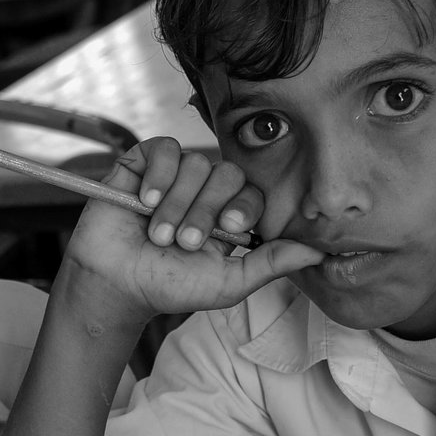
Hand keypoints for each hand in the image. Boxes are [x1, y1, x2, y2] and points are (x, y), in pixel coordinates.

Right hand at [59, 139, 321, 331]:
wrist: (116, 284)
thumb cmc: (169, 286)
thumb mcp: (228, 282)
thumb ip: (271, 263)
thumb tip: (319, 252)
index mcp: (227, 214)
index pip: (251, 191)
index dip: (244, 206)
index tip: (230, 230)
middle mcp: (203, 190)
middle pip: (226, 174)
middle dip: (206, 211)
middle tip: (184, 243)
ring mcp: (173, 174)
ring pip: (194, 165)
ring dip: (177, 204)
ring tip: (158, 234)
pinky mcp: (142, 163)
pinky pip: (164, 148)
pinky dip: (159, 175)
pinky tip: (146, 201)